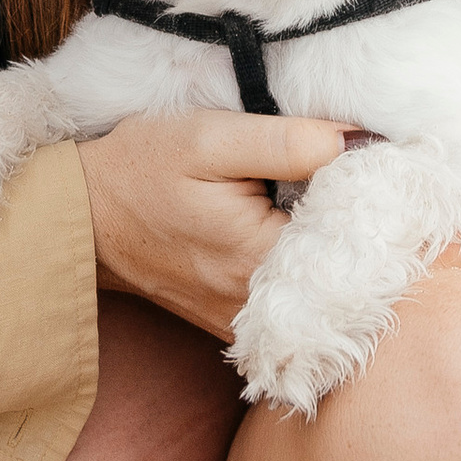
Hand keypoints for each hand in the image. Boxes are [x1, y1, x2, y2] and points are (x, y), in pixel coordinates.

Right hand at [79, 111, 349, 341]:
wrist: (82, 217)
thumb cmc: (140, 170)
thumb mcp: (209, 138)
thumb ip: (286, 141)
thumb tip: (357, 142)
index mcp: (261, 260)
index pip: (353, 237)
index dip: (372, 196)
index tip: (378, 163)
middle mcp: (260, 306)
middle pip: (343, 267)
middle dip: (359, 221)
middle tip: (360, 173)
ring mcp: (245, 322)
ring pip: (319, 286)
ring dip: (333, 244)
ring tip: (328, 196)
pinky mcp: (233, 322)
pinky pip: (290, 300)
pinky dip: (305, 265)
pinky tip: (298, 228)